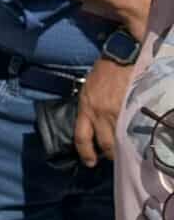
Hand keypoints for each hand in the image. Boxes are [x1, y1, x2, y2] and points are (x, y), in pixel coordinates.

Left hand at [75, 54, 132, 168]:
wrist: (121, 57)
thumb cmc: (103, 72)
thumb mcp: (87, 89)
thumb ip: (88, 108)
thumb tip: (92, 124)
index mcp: (86, 108)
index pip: (81, 137)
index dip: (85, 153)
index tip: (90, 162)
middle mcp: (100, 113)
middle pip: (104, 143)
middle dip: (108, 155)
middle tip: (113, 159)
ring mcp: (117, 112)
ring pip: (120, 139)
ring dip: (123, 147)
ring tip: (127, 151)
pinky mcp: (133, 108)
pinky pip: (133, 128)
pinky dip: (135, 136)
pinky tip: (138, 140)